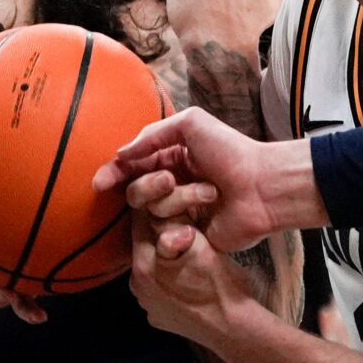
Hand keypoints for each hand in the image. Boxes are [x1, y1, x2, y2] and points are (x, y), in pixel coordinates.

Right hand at [95, 108, 308, 252]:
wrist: (262, 188)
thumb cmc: (231, 152)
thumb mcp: (191, 124)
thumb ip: (152, 134)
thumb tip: (120, 154)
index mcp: (171, 157)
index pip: (132, 166)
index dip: (113, 174)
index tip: (100, 184)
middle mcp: (171, 185)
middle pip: (135, 191)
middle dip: (150, 186)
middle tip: (171, 180)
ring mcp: (179, 212)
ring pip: (151, 213)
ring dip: (180, 200)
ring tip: (210, 195)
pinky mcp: (187, 238)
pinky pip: (164, 237)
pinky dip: (179, 228)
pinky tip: (198, 224)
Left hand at [128, 208, 255, 350]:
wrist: (235, 328)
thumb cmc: (220, 284)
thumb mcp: (199, 244)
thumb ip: (175, 223)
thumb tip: (159, 206)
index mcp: (143, 265)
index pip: (139, 222)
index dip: (155, 206)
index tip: (168, 198)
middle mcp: (137, 287)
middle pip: (143, 245)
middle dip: (159, 231)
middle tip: (181, 221)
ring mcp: (147, 305)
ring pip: (151, 266)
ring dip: (163, 255)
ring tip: (186, 249)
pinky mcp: (158, 317)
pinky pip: (158, 287)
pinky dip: (168, 278)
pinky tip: (187, 276)